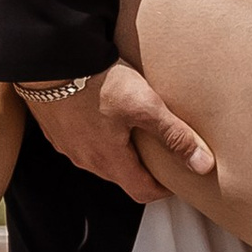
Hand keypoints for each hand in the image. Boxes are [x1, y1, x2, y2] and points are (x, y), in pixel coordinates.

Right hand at [21, 62, 215, 204]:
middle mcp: (85, 159)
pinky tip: (107, 113)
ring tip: (138, 130)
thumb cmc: (94, 81)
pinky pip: (83, 141)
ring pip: (101, 159)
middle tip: (163, 153)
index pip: (141, 192)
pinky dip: (100, 136)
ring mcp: (67, 144)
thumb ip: (174, 135)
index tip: (177, 179)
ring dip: (122, 152)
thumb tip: (202, 165)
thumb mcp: (145, 106)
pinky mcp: (56, 127)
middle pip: (122, 176)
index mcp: (109, 160)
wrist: (49, 60)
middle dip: (144, 170)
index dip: (164, 189)